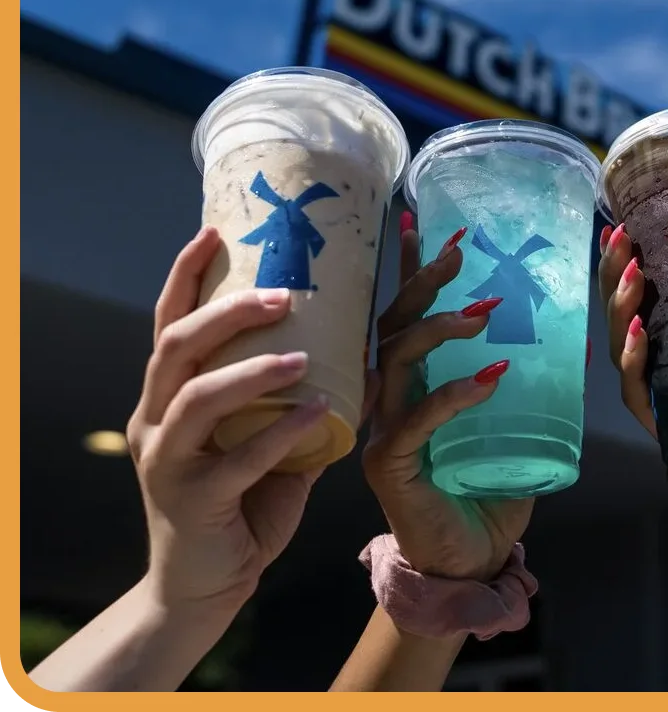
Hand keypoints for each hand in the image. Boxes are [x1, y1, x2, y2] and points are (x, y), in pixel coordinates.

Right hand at [126, 226, 331, 614]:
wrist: (206, 585)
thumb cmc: (241, 500)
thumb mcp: (265, 439)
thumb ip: (296, 399)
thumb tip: (363, 354)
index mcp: (169, 396)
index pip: (170, 322)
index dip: (186, 275)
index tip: (215, 230)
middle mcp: (156, 419)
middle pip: (175, 346)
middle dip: (226, 310)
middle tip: (281, 293)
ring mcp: (166, 461)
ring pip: (195, 395)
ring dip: (251, 367)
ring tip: (303, 354)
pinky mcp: (191, 500)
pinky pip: (237, 459)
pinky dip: (281, 431)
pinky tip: (319, 412)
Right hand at [361, 217, 533, 581]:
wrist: (470, 564)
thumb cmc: (487, 492)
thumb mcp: (510, 426)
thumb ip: (523, 385)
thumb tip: (571, 333)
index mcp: (412, 385)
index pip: (404, 316)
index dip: (411, 270)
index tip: (425, 223)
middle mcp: (389, 401)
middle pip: (392, 326)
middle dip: (422, 283)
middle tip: (458, 251)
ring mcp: (384, 432)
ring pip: (396, 363)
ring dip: (439, 330)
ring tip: (483, 313)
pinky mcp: (391, 466)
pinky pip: (416, 421)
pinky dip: (453, 394)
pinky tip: (490, 376)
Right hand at [597, 222, 667, 461]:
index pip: (637, 286)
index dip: (620, 258)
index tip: (619, 225)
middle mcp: (656, 352)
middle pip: (618, 308)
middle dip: (613, 271)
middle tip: (621, 239)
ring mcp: (654, 385)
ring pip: (619, 342)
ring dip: (620, 306)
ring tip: (633, 278)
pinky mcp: (660, 416)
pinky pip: (634, 386)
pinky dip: (632, 358)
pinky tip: (639, 334)